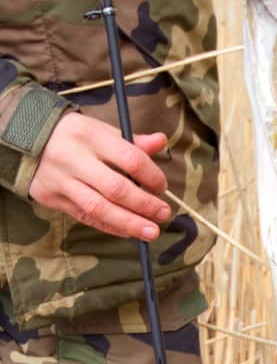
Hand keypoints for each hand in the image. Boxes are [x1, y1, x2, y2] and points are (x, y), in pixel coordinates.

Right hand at [29, 111, 171, 239]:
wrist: (25, 140)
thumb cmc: (75, 137)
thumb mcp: (100, 130)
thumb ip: (132, 141)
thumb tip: (161, 141)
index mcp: (90, 135)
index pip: (130, 159)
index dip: (152, 176)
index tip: (162, 187)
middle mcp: (74, 158)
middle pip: (116, 188)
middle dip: (144, 205)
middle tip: (164, 214)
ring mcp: (61, 180)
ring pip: (99, 208)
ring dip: (129, 223)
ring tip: (151, 232)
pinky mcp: (52, 198)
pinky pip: (86, 217)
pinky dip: (110, 226)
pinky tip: (127, 231)